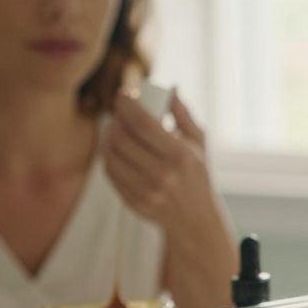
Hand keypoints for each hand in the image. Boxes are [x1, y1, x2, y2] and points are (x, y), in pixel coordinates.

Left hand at [102, 89, 218, 232]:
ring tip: (116, 131)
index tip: (123, 93)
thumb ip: (183, 115)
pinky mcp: (134, 203)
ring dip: (108, 138)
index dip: (127, 104)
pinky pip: (110, 173)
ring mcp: (147, 191)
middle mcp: (164, 174)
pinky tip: (117, 151)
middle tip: (119, 113)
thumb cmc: (197, 175)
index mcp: (181, 155)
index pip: (143, 123)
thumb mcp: (198, 144)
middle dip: (116, 120)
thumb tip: (170, 88)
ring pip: (111, 155)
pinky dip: (109, 157)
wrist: (196, 219)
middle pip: (122, 138)